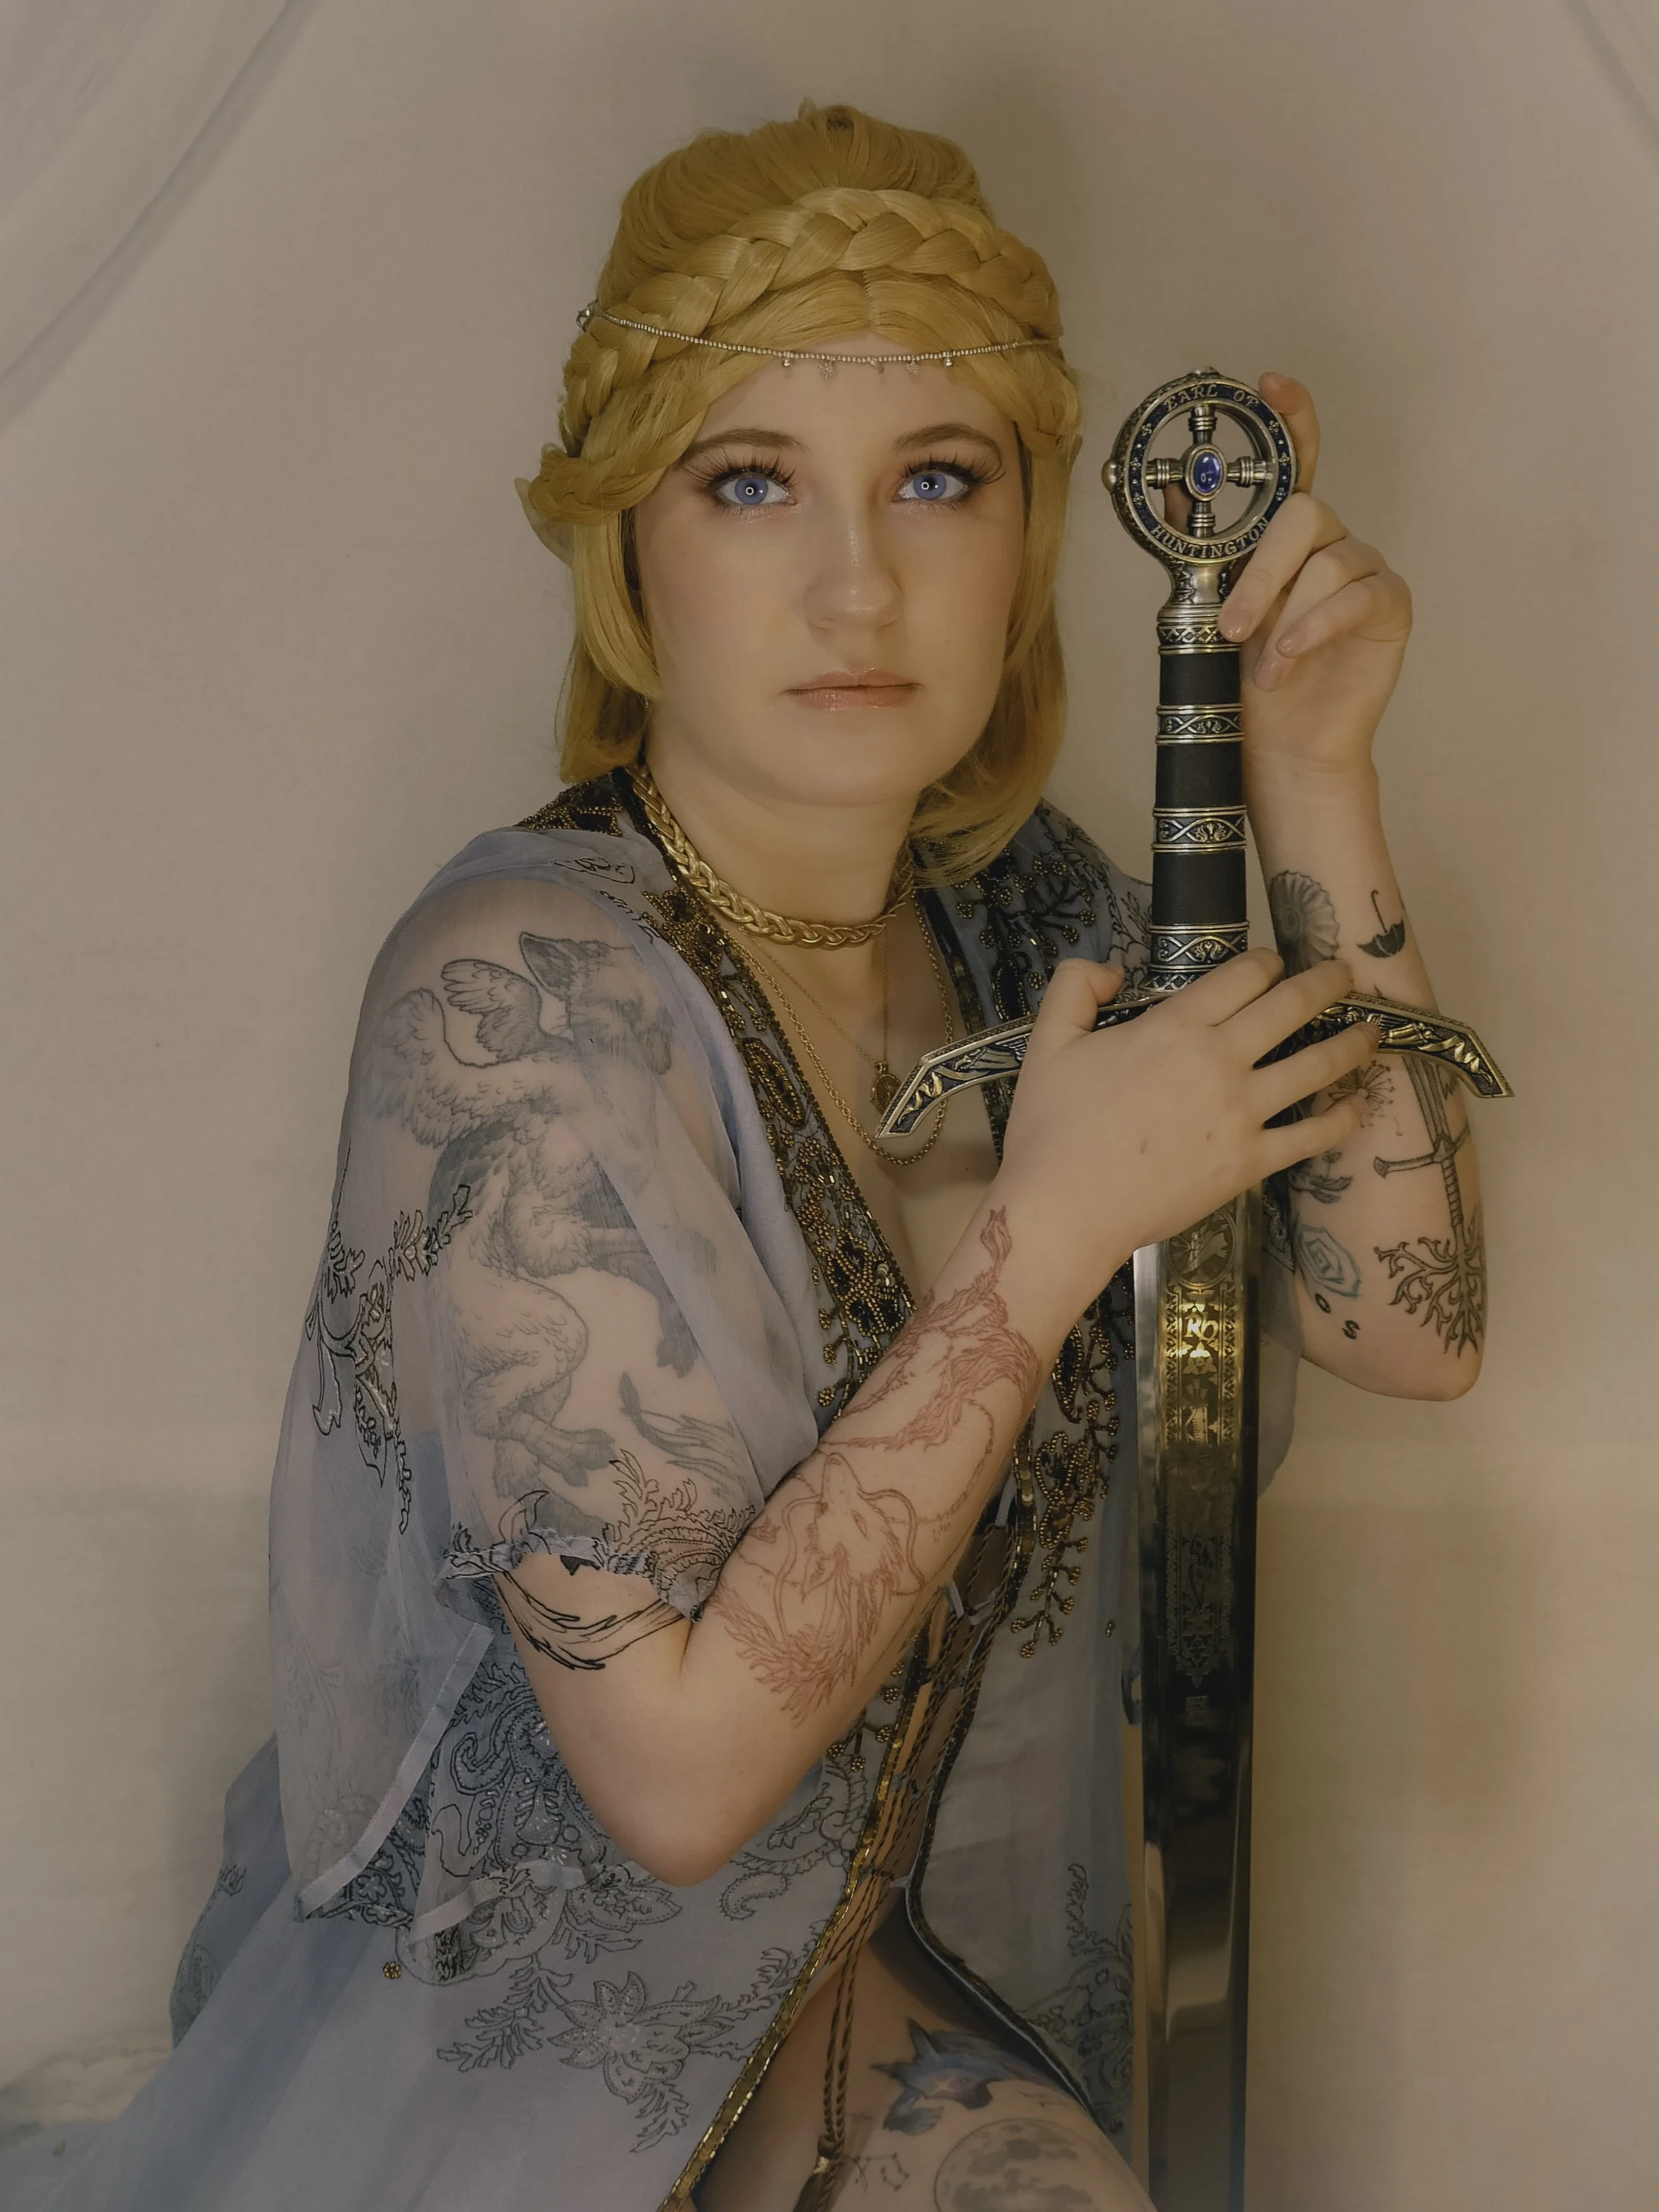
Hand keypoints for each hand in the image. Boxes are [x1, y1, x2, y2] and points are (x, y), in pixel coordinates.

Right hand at [995, 951, 1376, 1306]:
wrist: (1066, 1210)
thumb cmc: (1051, 1129)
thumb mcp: (1048, 1042)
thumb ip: (1075, 987)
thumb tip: (1112, 968)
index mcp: (1177, 1025)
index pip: (1243, 975)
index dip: (1265, 961)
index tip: (1274, 962)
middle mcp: (1221, 1060)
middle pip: (1291, 1007)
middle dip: (1325, 983)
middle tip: (1345, 974)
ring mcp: (1243, 1113)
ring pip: (1317, 1065)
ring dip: (1352, 1042)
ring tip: (1373, 1031)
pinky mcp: (1251, 1162)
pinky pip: (1313, 1135)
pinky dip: (1343, 1117)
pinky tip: (1358, 1105)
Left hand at [1197, 372, 1411, 784]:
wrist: (1284, 746)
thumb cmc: (1250, 680)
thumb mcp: (1214, 610)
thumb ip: (1206, 548)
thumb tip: (1175, 489)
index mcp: (1289, 536)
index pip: (1296, 460)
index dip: (1289, 417)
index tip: (1268, 383)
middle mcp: (1331, 541)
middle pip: (1305, 514)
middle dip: (1262, 572)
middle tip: (1232, 627)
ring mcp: (1365, 569)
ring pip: (1327, 561)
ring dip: (1285, 618)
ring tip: (1265, 667)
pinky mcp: (1390, 604)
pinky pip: (1357, 595)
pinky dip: (1316, 627)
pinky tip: (1290, 660)